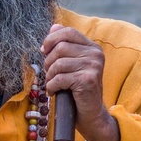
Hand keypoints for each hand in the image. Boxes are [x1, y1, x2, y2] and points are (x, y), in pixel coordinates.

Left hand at [42, 23, 118, 140]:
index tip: (44, 51)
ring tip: (53, 84)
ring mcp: (93, 67)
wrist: (90, 114)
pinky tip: (55, 92)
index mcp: (93, 48)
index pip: (68, 32)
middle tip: (49, 73)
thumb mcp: (72, 64)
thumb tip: (54, 26)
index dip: (51, 39)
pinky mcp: (88, 80)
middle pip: (60, 47)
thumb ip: (65, 45)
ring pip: (58, 63)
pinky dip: (52, 87)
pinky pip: (59, 78)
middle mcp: (96, 55)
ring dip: (49, 76)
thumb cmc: (78, 89)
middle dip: (48, 61)